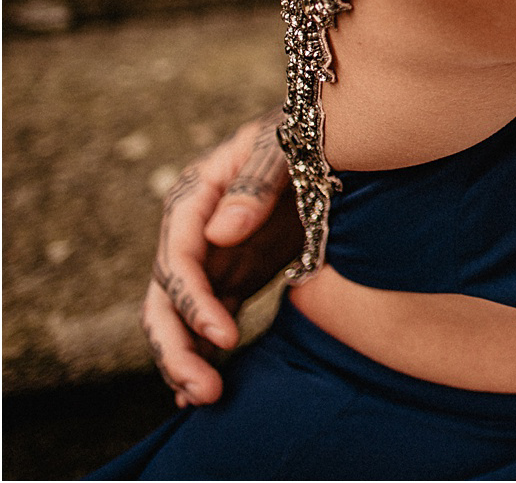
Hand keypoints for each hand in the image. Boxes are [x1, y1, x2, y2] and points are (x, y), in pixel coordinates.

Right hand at [143, 116, 299, 405]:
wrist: (335, 137)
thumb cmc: (308, 133)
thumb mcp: (285, 147)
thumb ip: (255, 185)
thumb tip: (219, 234)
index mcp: (194, 197)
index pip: (180, 260)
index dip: (195, 302)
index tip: (226, 337)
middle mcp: (192, 231)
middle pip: (165, 299)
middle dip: (177, 347)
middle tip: (205, 390)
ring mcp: (209, 256)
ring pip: (179, 318)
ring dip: (185, 359)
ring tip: (205, 398)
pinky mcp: (232, 274)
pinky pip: (208, 319)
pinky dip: (203, 353)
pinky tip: (203, 390)